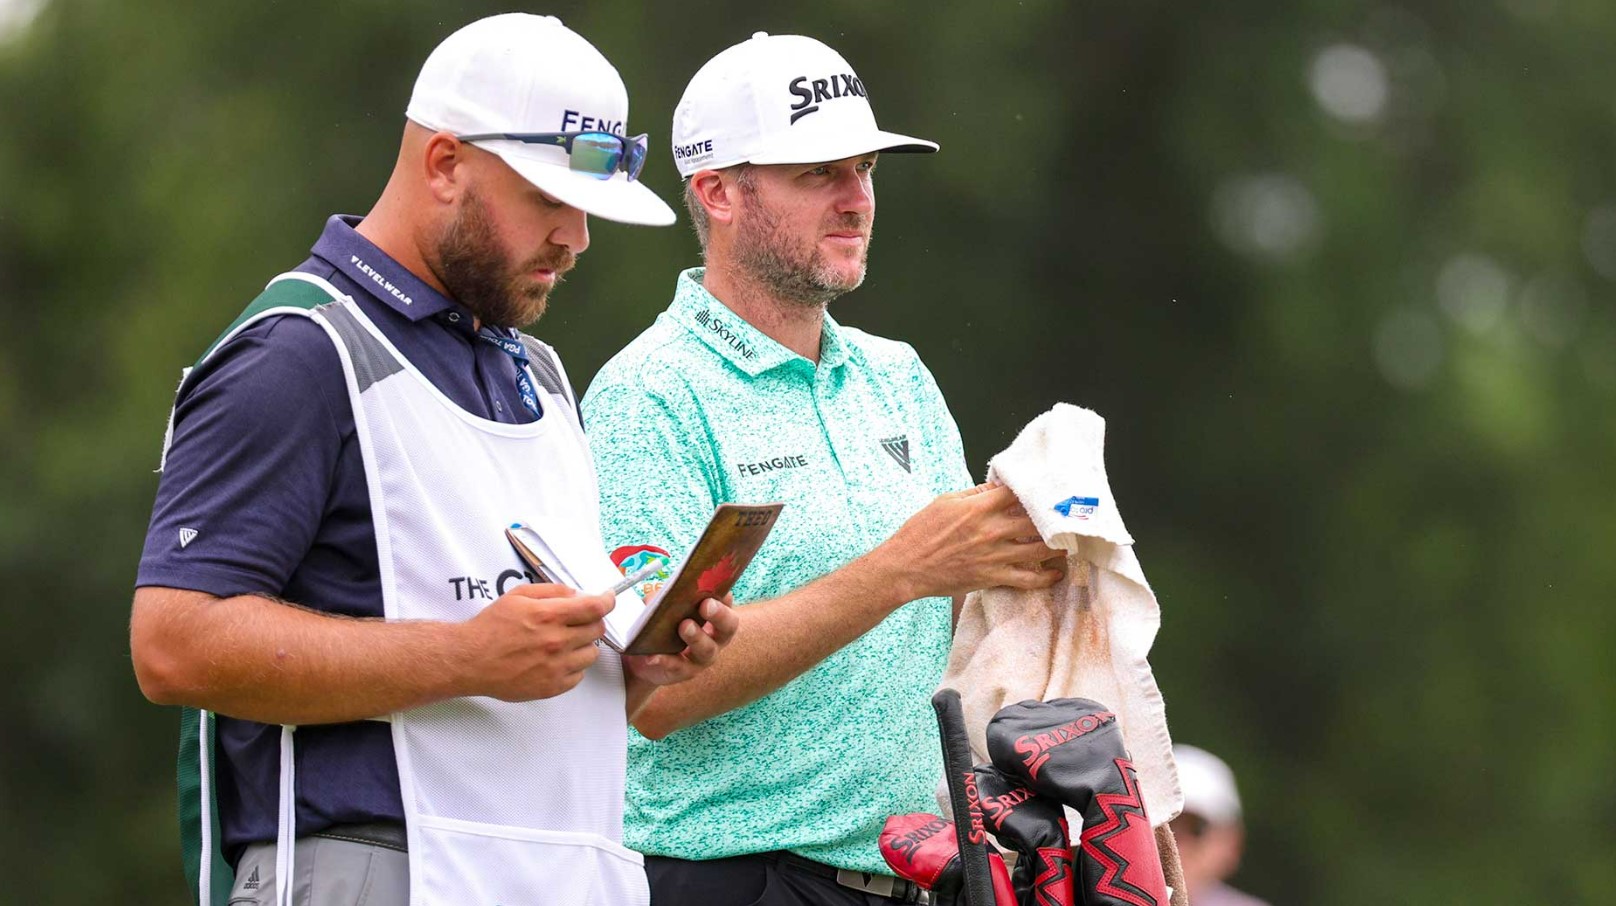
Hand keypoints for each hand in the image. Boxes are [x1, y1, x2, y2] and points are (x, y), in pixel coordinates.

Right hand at [457, 583, 613, 701]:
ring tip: (563, 642)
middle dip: (591, 621)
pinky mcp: (552, 687)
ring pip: (592, 653)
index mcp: (550, 616)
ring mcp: (556, 667)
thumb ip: (552, 591)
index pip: (596, 607)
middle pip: (597, 629)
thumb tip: (576, 595)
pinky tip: (556, 660)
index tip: (609, 598)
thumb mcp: (518, 595)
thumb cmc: (491, 626)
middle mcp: (557, 641)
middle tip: (576, 621)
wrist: (470, 660)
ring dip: (583, 645)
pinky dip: (573, 666)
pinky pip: (579, 675)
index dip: (608, 600)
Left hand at [622, 595, 738, 686]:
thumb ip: (664, 597)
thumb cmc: (662, 625)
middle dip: (719, 615)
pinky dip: (665, 660)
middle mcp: (715, 639)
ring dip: (696, 637)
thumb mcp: (663, 607)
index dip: (727, 599)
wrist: (644, 657)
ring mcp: (701, 658)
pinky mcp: (683, 672)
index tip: (722, 591)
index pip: (728, 606)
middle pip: (727, 628)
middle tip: (706, 605)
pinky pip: (677, 667)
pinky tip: (653, 656)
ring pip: (706, 650)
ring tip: (684, 626)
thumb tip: (661, 595)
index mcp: (714, 618)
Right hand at [878, 483, 1064, 601]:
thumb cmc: (920, 532)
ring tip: (1068, 541)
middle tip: (1068, 515)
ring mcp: (995, 555)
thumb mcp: (944, 502)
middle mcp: (992, 529)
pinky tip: (1056, 572)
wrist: (906, 567)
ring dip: (1058, 544)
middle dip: (1055, 516)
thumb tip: (997, 487)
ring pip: (1040, 548)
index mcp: (979, 507)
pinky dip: (1047, 576)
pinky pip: (1029, 579)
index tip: (1047, 488)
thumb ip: (974, 494)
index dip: (1036, 488)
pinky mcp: (993, 577)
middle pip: (1037, 519)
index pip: (1018, 492)